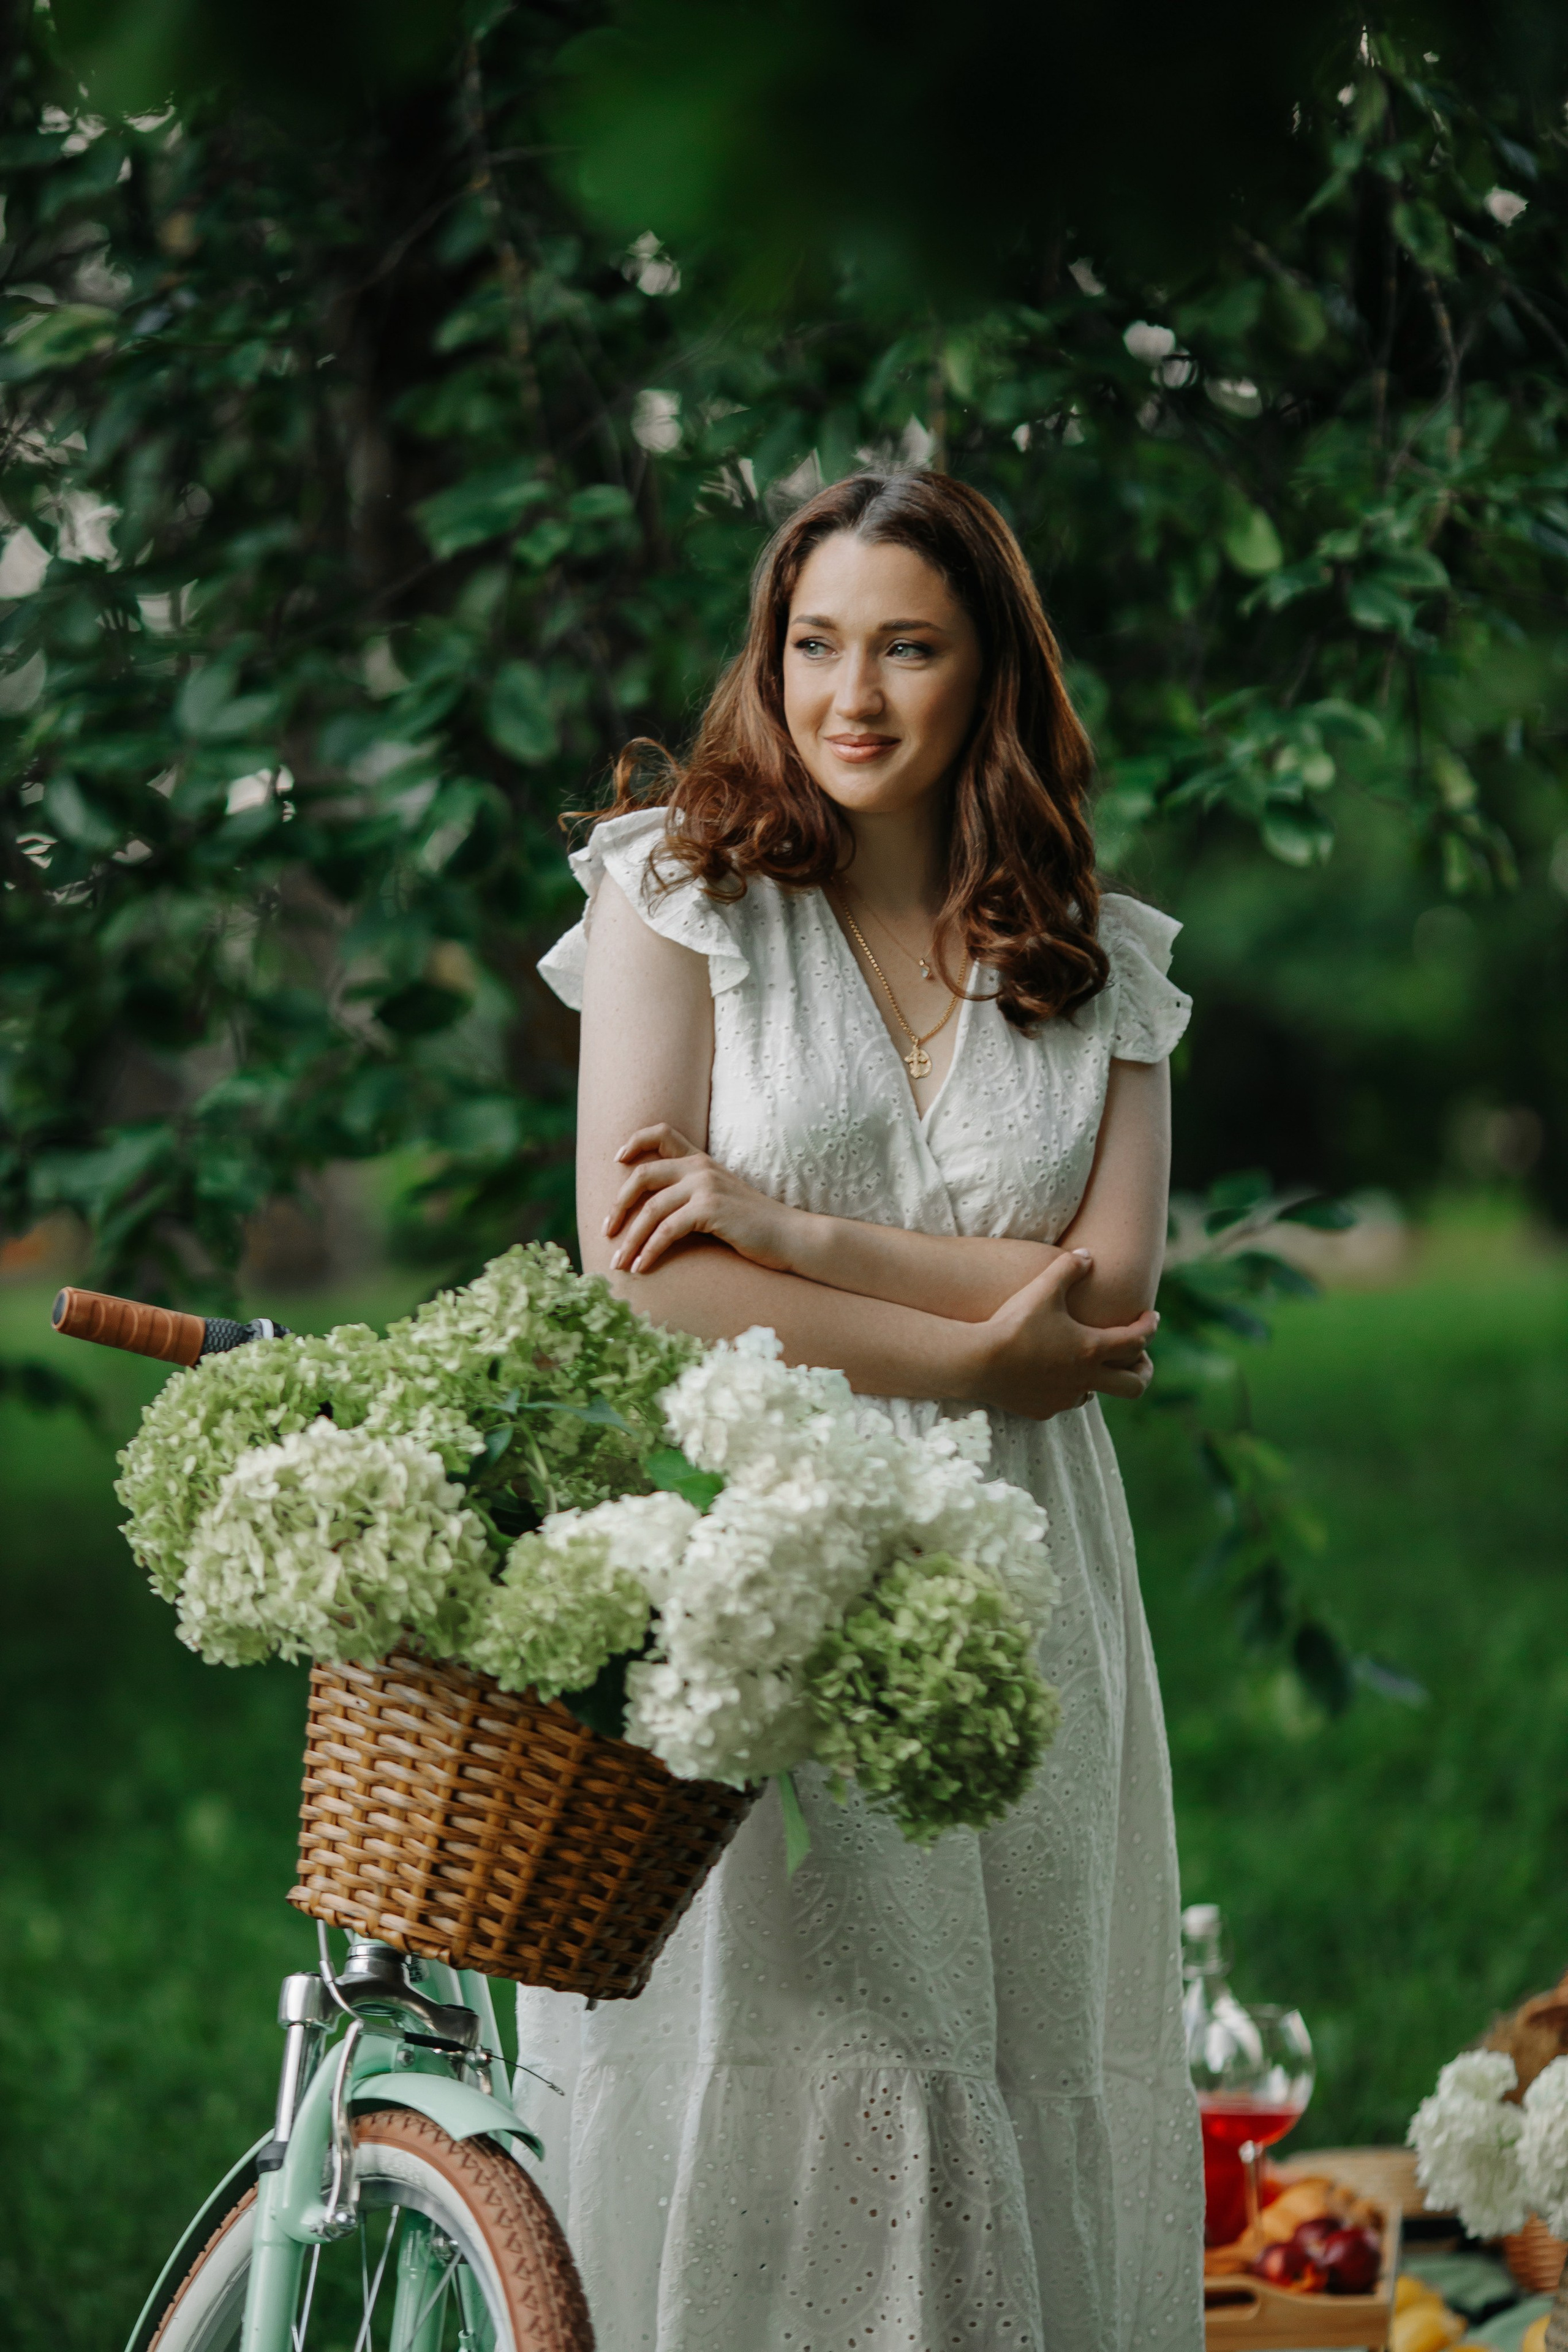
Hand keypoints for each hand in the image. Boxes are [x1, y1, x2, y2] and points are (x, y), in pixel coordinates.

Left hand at [606, 1124, 797, 1275]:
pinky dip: (649, 1251)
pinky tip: (642, 1268)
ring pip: (651, 1210)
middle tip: (607, 1232)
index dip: (634, 1141)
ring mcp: (706, 1186)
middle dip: (618, 1206)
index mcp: (701, 1160)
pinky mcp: (711, 1209)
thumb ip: (692, 1196)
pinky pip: (667, 1230)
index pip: (662, 1133)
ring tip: (619, 1263)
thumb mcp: (721, 1200)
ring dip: (630, 1239)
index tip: (617, 1159)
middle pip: (643, 1175)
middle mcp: (700, 1167)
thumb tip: (653, 1214)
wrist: (791, 1237)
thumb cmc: (754, 1226)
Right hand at [967, 1249, 1157, 1419]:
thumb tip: (1087, 1255)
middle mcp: (1085, 1378)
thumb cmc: (1013, 1323)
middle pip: (1133, 1385)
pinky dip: (1065, 1389)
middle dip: (1143, 1371)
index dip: (1149, 1327)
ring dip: (1098, 1379)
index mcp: (1091, 1348)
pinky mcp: (1042, 1410)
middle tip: (1139, 1358)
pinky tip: (1052, 1376)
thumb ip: (1068, 1268)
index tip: (1152, 1318)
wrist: (977, 1361)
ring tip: (1088, 1363)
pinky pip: (1063, 1401)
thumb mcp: (1042, 1288)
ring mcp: (1064, 1397)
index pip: (1137, 1341)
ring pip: (1095, 1393)